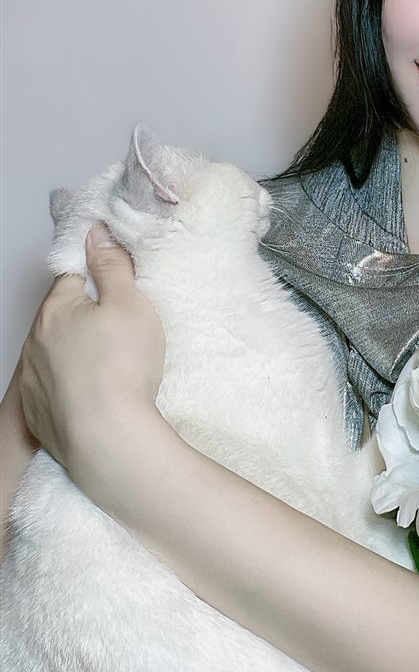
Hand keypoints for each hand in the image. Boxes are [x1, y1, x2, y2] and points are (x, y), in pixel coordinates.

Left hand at [19, 224, 164, 475]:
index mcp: (56, 310)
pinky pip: (55, 394)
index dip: (97, 281)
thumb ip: (113, 265)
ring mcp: (34, 381)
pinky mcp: (39, 415)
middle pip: (62, 319)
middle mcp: (35, 343)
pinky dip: (73, 392)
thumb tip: (97, 233)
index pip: (72, 278)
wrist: (108, 438)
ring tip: (112, 369)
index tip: (118, 291)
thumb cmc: (121, 369)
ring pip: (56, 356)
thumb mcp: (130, 303)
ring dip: (77, 357)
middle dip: (87, 321)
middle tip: (121, 332)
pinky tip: (98, 399)